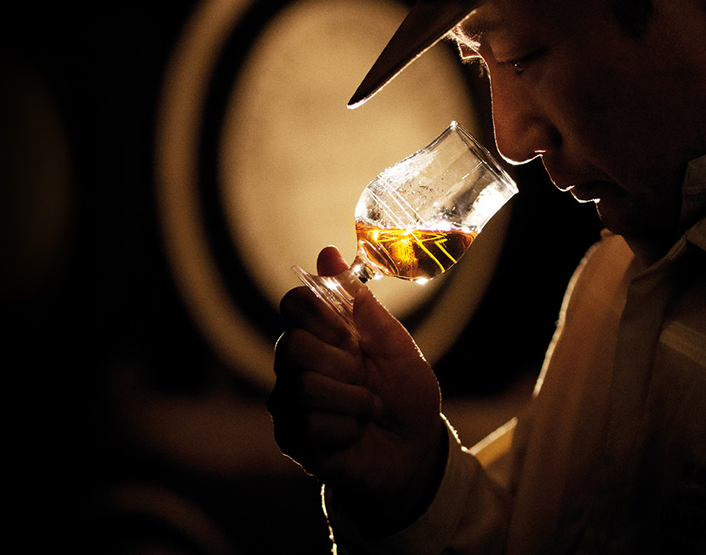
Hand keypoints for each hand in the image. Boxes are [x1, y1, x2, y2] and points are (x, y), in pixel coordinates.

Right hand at [268, 246, 447, 533]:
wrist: (415, 452)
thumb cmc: (405, 396)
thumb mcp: (395, 345)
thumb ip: (361, 305)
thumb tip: (328, 253)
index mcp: (322, 335)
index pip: (294, 304)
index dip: (319, 315)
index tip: (349, 334)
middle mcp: (297, 364)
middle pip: (291, 346)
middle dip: (341, 365)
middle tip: (364, 378)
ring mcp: (290, 402)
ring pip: (302, 388)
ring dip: (351, 401)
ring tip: (367, 410)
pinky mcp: (292, 438)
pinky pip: (309, 425)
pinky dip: (346, 429)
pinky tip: (353, 434)